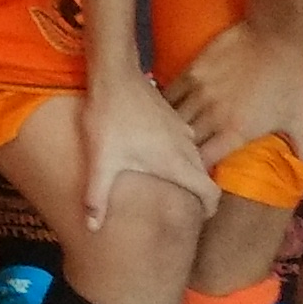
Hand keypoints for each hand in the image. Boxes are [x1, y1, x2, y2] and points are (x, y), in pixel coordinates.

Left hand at [77, 66, 213, 235]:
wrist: (114, 75)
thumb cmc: (109, 119)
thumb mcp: (101, 161)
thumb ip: (97, 196)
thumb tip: (92, 228)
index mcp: (176, 162)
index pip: (210, 192)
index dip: (209, 210)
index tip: (198, 219)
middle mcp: (186, 146)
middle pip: (204, 177)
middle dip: (198, 195)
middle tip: (183, 209)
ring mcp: (181, 129)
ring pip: (195, 158)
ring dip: (188, 173)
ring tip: (169, 186)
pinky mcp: (172, 118)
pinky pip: (185, 142)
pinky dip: (179, 155)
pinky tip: (156, 157)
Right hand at [168, 17, 302, 173]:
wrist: (276, 36)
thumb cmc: (289, 80)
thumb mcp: (300, 118)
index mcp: (235, 131)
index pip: (205, 161)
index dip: (199, 172)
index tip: (198, 174)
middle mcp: (211, 116)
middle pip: (184, 144)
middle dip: (182, 154)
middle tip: (181, 159)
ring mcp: (198, 93)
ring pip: (172, 121)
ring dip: (171, 132)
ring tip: (169, 139)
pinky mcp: (190, 73)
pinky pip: (168, 97)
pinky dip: (165, 108)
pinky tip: (164, 113)